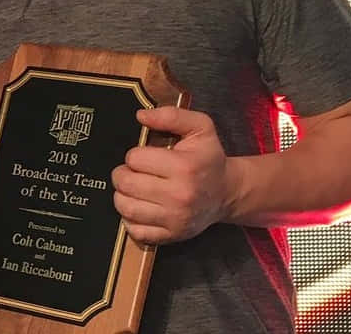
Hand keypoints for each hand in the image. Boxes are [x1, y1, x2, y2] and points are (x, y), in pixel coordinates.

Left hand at [111, 107, 231, 243]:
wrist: (227, 193)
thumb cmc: (209, 159)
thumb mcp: (200, 127)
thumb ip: (171, 116)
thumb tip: (141, 116)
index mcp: (184, 167)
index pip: (135, 159)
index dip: (135, 155)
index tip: (145, 157)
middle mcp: (179, 196)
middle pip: (126, 184)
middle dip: (123, 174)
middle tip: (133, 172)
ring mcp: (175, 219)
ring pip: (126, 207)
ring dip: (123, 195)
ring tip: (134, 188)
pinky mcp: (171, 236)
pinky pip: (135, 230)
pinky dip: (130, 219)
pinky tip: (140, 207)